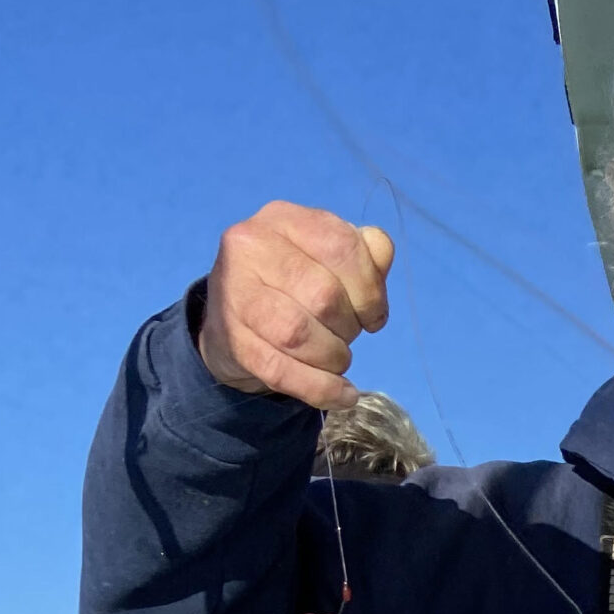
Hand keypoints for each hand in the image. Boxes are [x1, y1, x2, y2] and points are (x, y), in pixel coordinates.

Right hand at [198, 202, 394, 410]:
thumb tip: (381, 251)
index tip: (374, 315)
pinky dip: (320, 389)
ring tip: (339, 359)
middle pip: (323, 295)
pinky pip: (281, 371)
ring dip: (334, 357)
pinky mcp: (231, 340)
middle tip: (348, 335)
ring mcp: (234, 293)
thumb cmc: (294, 285)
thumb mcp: (328, 259)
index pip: (340, 246)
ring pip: (298, 334)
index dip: (370, 289)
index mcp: (283, 219)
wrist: (232, 320)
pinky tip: (342, 394)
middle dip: (350, 327)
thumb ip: (364, 252)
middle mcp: (251, 246)